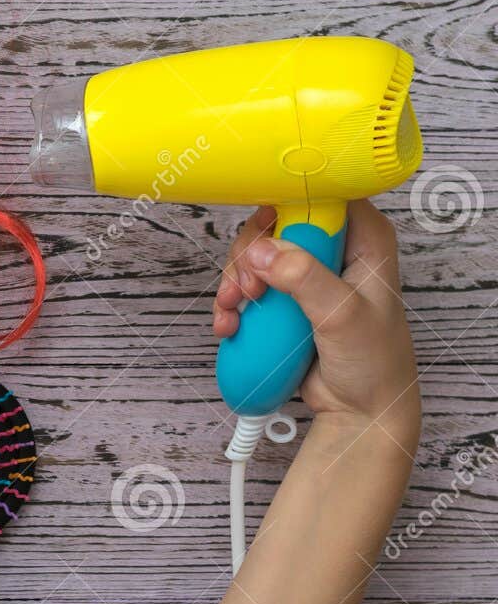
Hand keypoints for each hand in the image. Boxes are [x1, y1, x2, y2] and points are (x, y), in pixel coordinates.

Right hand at [213, 200, 419, 447]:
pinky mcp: (285, 299)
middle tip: (249, 287)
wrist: (360, 409)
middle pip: (276, 222)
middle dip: (250, 253)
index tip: (264, 231)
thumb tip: (262, 251)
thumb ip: (304, 279)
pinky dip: (232, 303)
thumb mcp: (343, 315)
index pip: (322, 194)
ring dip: (235, 281)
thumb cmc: (373, 362)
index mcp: (365, 239)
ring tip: (234, 311)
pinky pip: (248, 286)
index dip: (286, 202)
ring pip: (255, 254)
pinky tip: (230, 325)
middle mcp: (335, 249)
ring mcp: (307, 274)